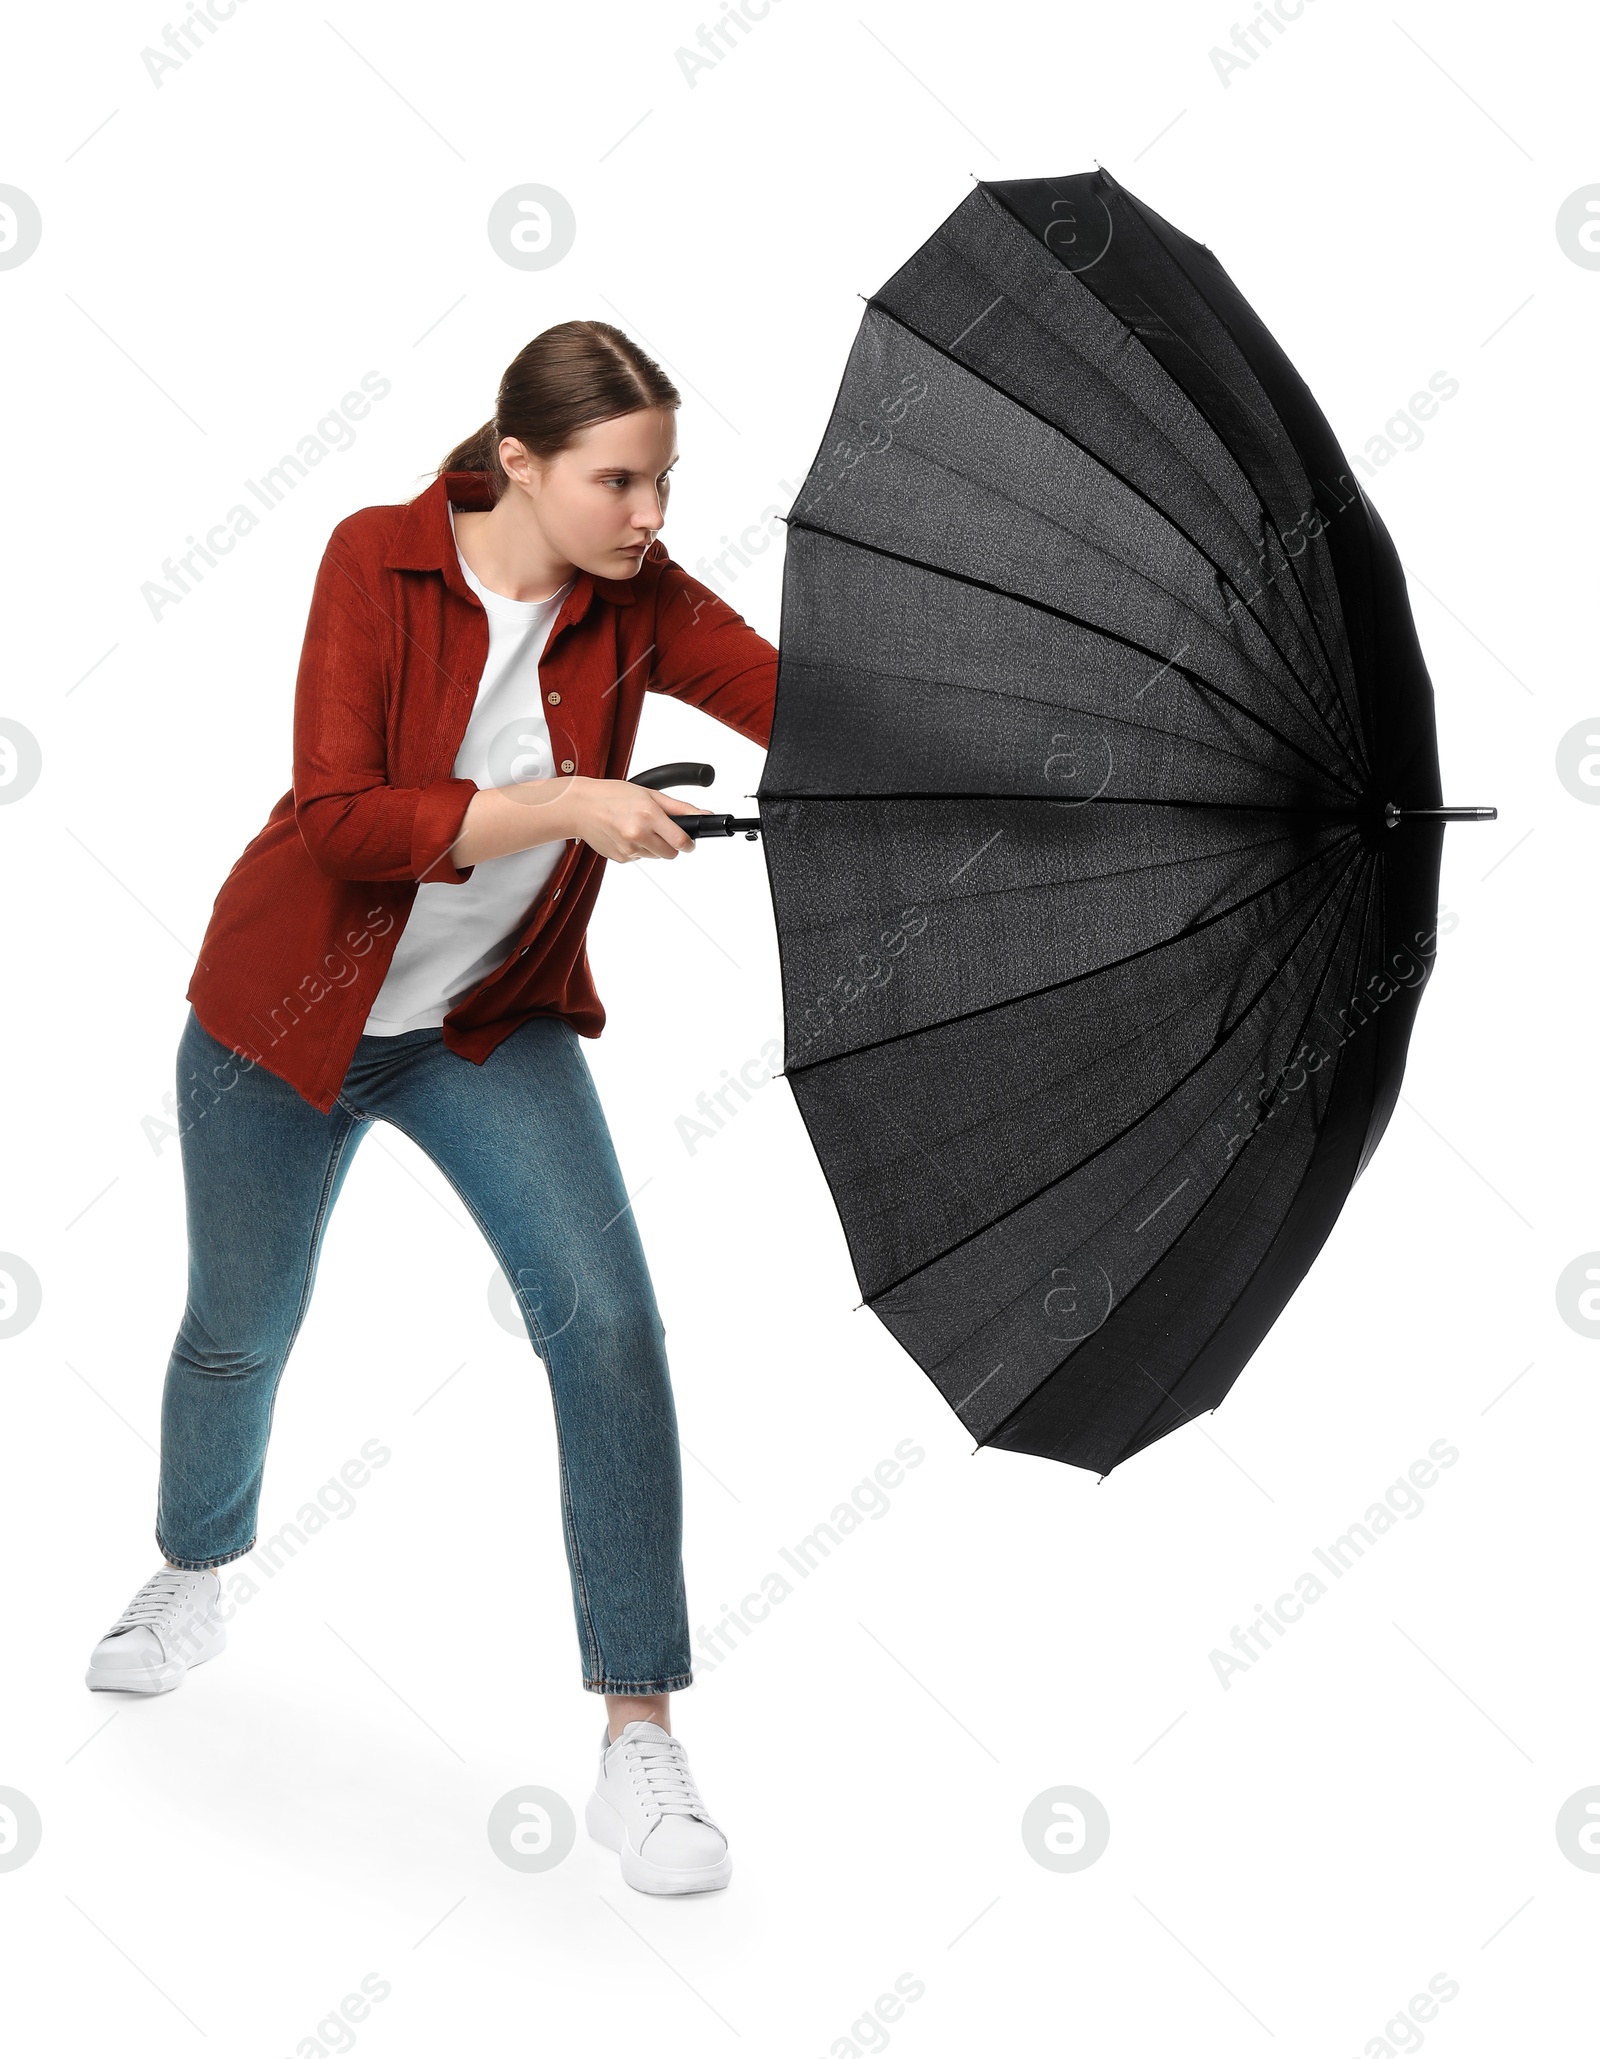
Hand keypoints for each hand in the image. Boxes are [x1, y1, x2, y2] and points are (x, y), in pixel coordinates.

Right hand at [566, 776, 711, 861]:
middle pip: (670, 853)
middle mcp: (638, 834)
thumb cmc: (613, 795)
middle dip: (671, 844)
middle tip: (659, 830)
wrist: (580, 806)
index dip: (689, 844)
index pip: (681, 841)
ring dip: (652, 846)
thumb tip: (704, 814)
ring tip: (637, 827)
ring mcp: (628, 849)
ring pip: (655, 856)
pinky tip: (624, 833)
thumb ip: (680, 807)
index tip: (689, 842)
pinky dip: (637, 848)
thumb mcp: (650, 794)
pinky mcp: (620, 858)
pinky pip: (639, 858)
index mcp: (649, 816)